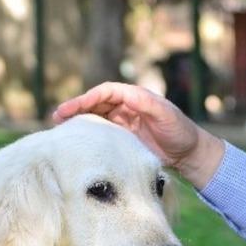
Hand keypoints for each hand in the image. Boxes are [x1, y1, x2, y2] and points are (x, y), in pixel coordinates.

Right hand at [53, 82, 224, 186]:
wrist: (189, 154)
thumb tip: (127, 95)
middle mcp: (126, 106)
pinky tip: (75, 140)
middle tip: (57, 117)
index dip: (87, 98)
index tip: (72, 108)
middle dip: (76, 108)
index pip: (105, 92)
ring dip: (78, 120)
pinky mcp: (122, 138)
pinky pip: (101, 133)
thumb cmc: (180, 132)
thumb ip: (148, 104)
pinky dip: (87, 134)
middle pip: (95, 102)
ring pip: (95, 117)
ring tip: (59, 127)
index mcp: (135, 97)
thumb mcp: (166, 115)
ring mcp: (123, 122)